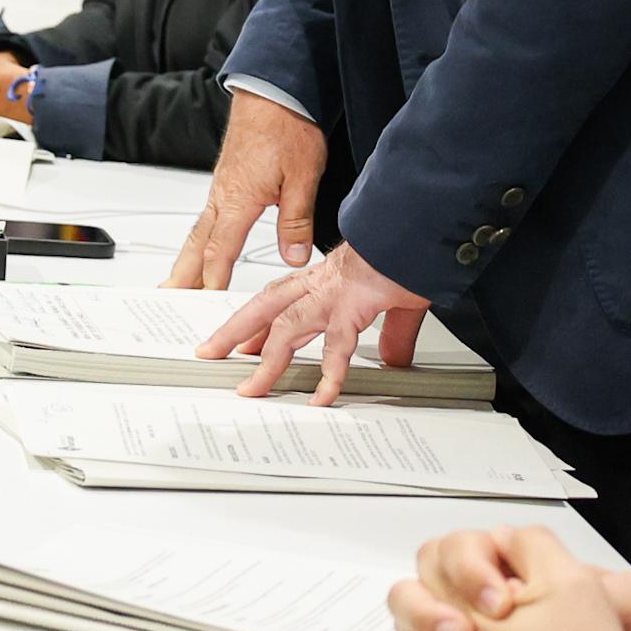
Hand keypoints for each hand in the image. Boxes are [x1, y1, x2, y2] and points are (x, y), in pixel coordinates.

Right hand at [164, 88, 328, 287]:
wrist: (273, 90)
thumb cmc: (287, 127)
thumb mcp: (303, 177)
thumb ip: (296, 220)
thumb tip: (294, 255)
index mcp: (238, 199)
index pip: (220, 250)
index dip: (213, 279)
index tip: (207, 302)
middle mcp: (222, 195)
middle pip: (196, 244)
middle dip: (182, 274)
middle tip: (168, 298)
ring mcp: (220, 187)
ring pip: (197, 230)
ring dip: (185, 258)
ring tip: (176, 280)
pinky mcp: (226, 179)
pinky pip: (205, 216)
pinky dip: (198, 238)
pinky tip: (201, 245)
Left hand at [195, 242, 428, 402]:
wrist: (418, 234)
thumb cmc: (407, 255)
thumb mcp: (397, 301)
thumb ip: (393, 333)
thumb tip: (394, 358)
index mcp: (325, 280)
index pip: (280, 300)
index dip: (257, 320)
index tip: (240, 341)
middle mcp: (321, 286)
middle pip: (265, 309)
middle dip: (235, 332)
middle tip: (212, 353)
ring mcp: (333, 296)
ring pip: (287, 328)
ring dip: (268, 362)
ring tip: (253, 388)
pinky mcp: (354, 308)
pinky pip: (335, 348)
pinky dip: (328, 376)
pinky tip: (322, 397)